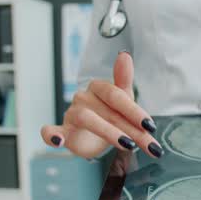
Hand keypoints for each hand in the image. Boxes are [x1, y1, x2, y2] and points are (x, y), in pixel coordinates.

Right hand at [41, 51, 163, 158]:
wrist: (94, 138)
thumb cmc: (110, 116)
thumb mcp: (123, 100)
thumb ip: (124, 79)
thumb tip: (124, 54)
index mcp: (98, 88)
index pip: (115, 95)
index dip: (133, 110)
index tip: (150, 126)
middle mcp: (83, 98)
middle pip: (108, 111)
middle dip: (132, 130)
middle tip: (149, 145)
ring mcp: (71, 115)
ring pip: (86, 118)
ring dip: (108, 132)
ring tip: (127, 144)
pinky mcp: (62, 132)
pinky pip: (50, 132)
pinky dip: (51, 135)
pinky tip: (58, 141)